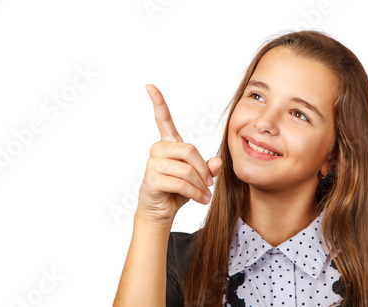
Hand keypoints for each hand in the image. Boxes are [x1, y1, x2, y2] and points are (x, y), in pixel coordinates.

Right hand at [137, 84, 221, 224]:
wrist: (162, 211)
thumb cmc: (178, 191)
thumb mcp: (198, 178)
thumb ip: (208, 168)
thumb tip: (218, 162)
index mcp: (168, 144)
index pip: (162, 119)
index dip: (158, 102)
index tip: (150, 86)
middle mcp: (158, 149)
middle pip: (189, 150)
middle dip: (203, 170)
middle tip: (210, 184)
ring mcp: (152, 164)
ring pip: (186, 169)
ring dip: (200, 185)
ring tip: (205, 195)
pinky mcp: (151, 179)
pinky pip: (180, 183)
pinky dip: (195, 193)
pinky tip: (201, 200)